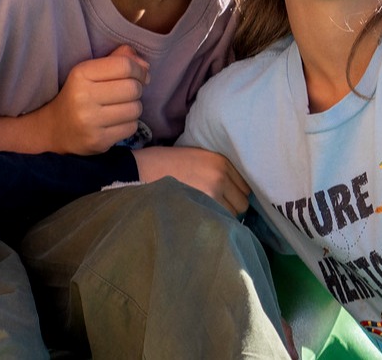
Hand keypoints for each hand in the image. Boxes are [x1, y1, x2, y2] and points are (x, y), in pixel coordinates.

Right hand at [40, 46, 147, 154]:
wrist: (56, 129)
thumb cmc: (78, 95)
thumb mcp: (90, 72)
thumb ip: (117, 60)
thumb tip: (145, 65)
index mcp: (81, 74)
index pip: (124, 66)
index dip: (139, 69)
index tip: (139, 75)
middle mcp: (83, 96)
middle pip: (133, 88)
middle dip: (137, 89)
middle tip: (127, 93)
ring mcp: (90, 121)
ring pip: (135, 109)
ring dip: (133, 107)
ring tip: (120, 108)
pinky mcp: (98, 140)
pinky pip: (131, 127)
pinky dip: (129, 123)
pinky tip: (116, 122)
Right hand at [133, 146, 250, 213]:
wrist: (136, 172)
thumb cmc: (161, 164)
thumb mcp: (193, 156)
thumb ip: (214, 169)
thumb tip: (231, 189)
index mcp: (219, 161)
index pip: (244, 185)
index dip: (234, 193)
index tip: (223, 197)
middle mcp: (220, 176)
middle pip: (242, 202)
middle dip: (231, 206)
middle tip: (212, 207)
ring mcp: (212, 194)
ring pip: (233, 215)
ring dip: (223, 217)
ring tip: (203, 213)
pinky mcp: (200, 209)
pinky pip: (220, 224)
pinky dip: (213, 224)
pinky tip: (200, 220)